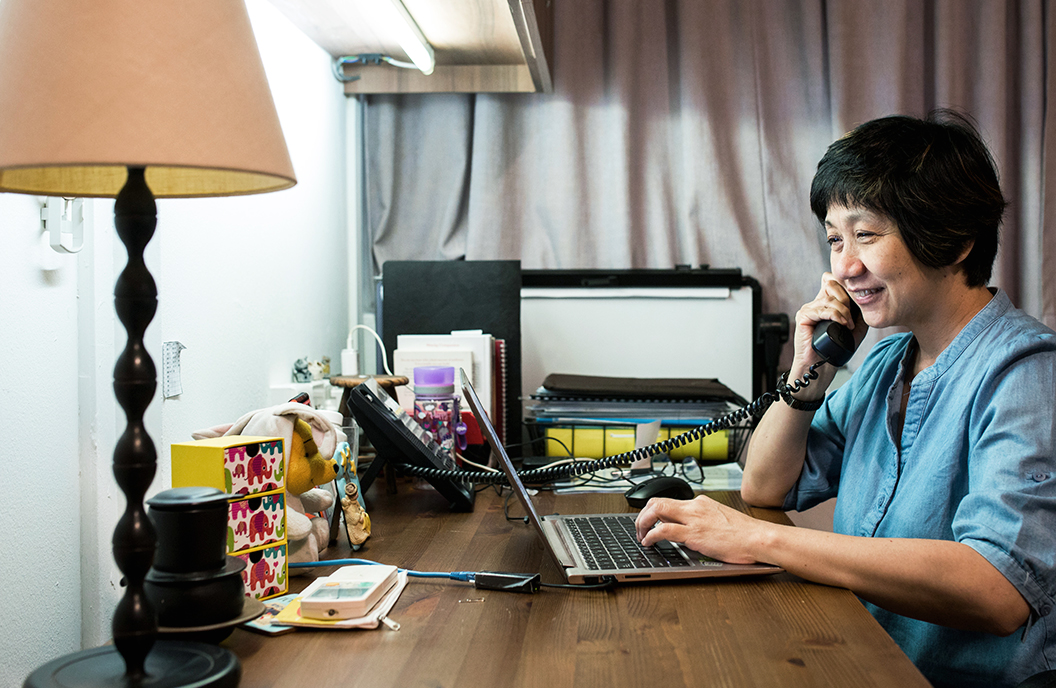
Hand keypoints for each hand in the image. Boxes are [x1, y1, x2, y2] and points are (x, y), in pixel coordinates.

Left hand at [634, 495, 765, 564]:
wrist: (758, 538)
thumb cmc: (745, 534)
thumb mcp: (720, 520)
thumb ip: (703, 520)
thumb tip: (690, 529)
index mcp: (701, 503)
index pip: (669, 500)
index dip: (654, 511)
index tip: (649, 521)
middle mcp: (695, 507)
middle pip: (657, 501)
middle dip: (643, 515)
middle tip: (639, 529)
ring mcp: (694, 519)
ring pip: (656, 510)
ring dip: (642, 523)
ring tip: (640, 536)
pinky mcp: (694, 534)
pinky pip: (664, 530)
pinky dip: (651, 535)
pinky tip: (648, 542)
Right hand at [787, 273, 866, 389]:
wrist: (821, 365)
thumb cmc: (836, 349)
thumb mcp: (854, 328)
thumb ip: (859, 314)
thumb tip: (866, 301)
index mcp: (827, 303)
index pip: (834, 281)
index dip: (847, 286)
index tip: (859, 299)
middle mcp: (816, 303)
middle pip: (832, 283)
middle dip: (847, 297)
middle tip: (852, 315)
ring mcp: (809, 309)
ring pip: (829, 298)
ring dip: (844, 311)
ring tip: (849, 325)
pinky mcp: (803, 316)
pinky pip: (822, 309)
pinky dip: (835, 315)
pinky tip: (842, 324)